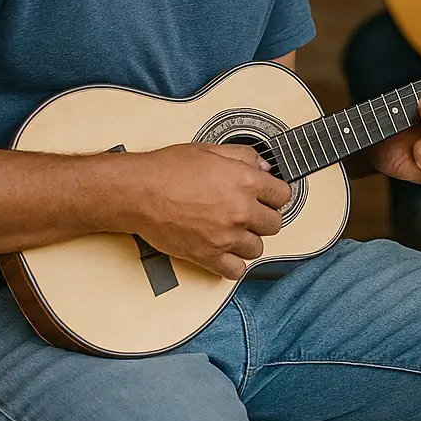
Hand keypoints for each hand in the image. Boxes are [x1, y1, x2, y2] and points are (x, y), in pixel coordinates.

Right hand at [125, 143, 291, 280]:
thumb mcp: (212, 149)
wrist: (137, 192)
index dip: (275, 195)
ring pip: (257, 248)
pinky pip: (235, 270)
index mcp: (246, 182)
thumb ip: (244, 156)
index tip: (268, 197)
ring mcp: (225, 236)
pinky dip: (233, 265)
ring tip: (237, 232)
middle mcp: (241, 211)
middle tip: (252, 214)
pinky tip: (227, 254)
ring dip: (249, 241)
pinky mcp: (208, 255)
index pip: (283, 195)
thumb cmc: (168, 169)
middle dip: (265, 218)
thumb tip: (264, 166)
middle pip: (274, 224)